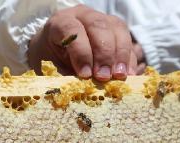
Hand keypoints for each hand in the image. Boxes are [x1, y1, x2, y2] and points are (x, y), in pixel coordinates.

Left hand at [28, 5, 145, 80]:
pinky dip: (129, 58)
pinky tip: (128, 75)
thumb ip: (65, 76)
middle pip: (99, 26)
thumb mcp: (50, 69)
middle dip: (104, 54)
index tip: (85, 74)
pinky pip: (128, 40)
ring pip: (118, 30)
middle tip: (104, 77)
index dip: (81, 52)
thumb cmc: (51, 60)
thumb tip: (83, 90)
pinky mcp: (116, 30)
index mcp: (61, 22)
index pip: (73, 30)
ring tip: (120, 76)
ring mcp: (102, 20)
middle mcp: (83, 16)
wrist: (55, 51)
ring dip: (121, 55)